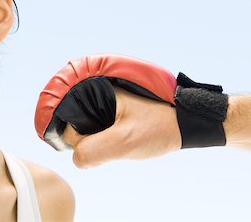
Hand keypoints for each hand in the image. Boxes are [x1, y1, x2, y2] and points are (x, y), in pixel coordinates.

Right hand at [62, 86, 181, 167]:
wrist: (183, 125)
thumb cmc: (156, 128)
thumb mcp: (124, 141)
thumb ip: (93, 151)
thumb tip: (77, 159)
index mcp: (93, 91)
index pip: (67, 120)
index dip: (79, 139)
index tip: (103, 143)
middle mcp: (95, 94)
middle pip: (75, 126)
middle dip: (90, 141)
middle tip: (116, 143)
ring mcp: (102, 104)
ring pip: (86, 131)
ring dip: (98, 142)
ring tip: (121, 141)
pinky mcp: (110, 113)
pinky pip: (96, 131)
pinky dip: (104, 140)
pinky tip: (120, 141)